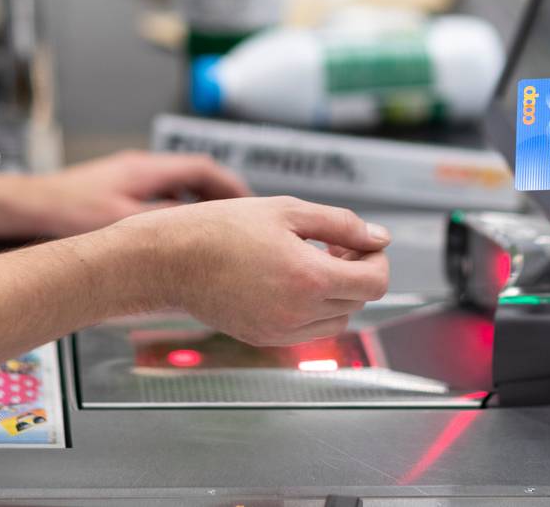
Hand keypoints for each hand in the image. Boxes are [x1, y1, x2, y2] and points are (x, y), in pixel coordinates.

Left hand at [22, 150, 250, 236]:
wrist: (27, 208)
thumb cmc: (67, 211)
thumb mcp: (126, 221)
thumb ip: (168, 222)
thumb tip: (205, 225)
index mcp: (147, 170)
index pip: (204, 169)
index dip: (233, 186)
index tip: (252, 203)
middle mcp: (139, 169)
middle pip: (194, 176)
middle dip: (221, 196)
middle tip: (241, 217)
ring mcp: (125, 179)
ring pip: (175, 188)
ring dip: (198, 205)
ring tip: (215, 228)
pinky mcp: (112, 193)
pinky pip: (157, 199)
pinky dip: (175, 214)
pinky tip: (174, 236)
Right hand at [120, 196, 391, 345]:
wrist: (170, 260)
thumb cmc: (222, 228)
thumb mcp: (288, 211)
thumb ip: (342, 223)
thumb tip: (380, 237)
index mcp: (310, 278)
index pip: (375, 282)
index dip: (376, 258)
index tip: (360, 241)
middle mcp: (299, 313)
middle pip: (359, 300)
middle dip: (355, 270)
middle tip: (331, 243)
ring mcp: (281, 331)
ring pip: (337, 319)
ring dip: (336, 291)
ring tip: (308, 259)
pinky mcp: (265, 339)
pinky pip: (308, 329)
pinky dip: (312, 307)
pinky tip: (289, 278)